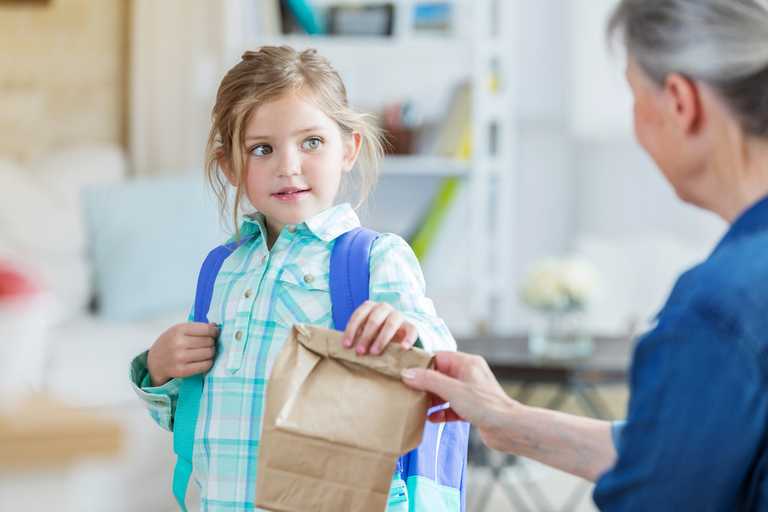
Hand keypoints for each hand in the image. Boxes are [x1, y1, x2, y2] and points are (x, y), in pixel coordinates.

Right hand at [147, 322, 218, 385]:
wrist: (154, 362)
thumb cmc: (170, 343)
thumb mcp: (179, 330)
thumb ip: (197, 327)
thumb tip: (215, 326)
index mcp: (179, 330)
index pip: (207, 329)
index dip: (214, 331)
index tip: (215, 333)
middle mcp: (179, 343)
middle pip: (209, 341)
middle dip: (212, 342)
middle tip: (208, 344)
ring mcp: (180, 358)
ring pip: (209, 353)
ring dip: (211, 353)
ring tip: (205, 352)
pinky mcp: (182, 371)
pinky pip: (205, 365)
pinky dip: (208, 363)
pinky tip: (203, 361)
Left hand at [341, 301, 418, 355]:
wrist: (398, 332)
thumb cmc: (375, 333)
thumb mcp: (364, 332)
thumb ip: (357, 336)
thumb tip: (345, 349)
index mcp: (370, 307)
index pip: (359, 315)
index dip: (351, 330)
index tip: (346, 345)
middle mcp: (384, 308)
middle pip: (374, 319)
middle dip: (365, 336)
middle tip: (360, 352)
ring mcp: (398, 315)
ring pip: (391, 323)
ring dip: (382, 338)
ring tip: (375, 352)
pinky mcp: (411, 325)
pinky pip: (411, 330)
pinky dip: (408, 338)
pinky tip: (403, 348)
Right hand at [401, 351, 517, 450]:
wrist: (509, 429)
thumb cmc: (486, 406)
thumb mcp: (453, 390)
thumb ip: (429, 381)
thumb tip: (407, 373)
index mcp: (467, 363)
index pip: (438, 357)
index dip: (421, 364)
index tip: (405, 372)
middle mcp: (469, 374)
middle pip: (439, 375)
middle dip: (424, 384)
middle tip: (407, 391)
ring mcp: (470, 392)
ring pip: (444, 391)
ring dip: (431, 399)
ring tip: (416, 405)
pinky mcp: (471, 408)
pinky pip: (450, 406)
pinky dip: (441, 411)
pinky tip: (431, 419)